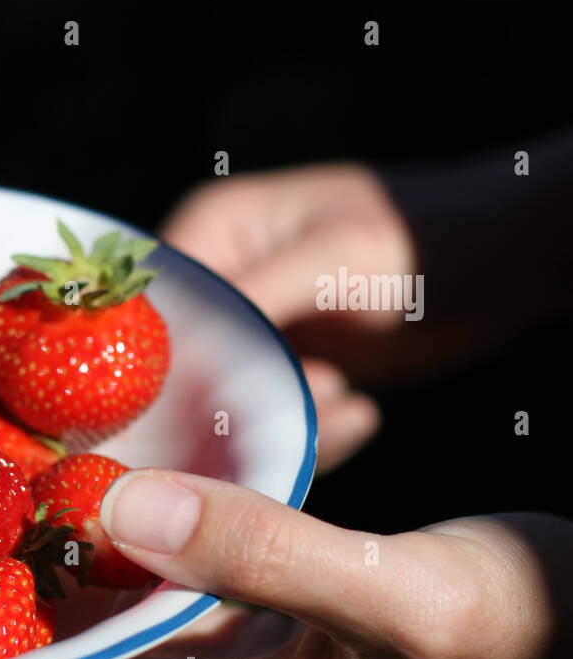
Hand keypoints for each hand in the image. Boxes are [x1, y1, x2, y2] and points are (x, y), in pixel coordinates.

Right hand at [160, 164, 414, 471]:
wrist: (511, 260)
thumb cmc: (424, 235)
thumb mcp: (333, 260)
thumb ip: (249, 305)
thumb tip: (177, 367)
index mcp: (212, 233)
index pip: (147, 312)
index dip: (151, 368)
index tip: (181, 418)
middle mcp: (220, 281)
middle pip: (178, 364)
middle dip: (218, 403)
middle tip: (271, 426)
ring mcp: (252, 327)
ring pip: (224, 399)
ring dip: (277, 417)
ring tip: (339, 397)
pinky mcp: (287, 365)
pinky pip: (269, 413)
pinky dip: (307, 424)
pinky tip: (355, 409)